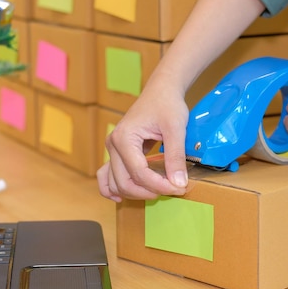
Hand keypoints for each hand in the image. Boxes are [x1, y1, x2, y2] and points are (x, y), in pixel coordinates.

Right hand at [97, 80, 189, 201]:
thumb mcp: (176, 129)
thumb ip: (176, 157)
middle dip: (148, 191)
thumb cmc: (167, 105)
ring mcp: (112, 149)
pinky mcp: (116, 152)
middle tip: (173, 190)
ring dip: (134, 193)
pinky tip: (123, 197)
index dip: (159, 185)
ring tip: (157, 192)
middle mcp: (112, 145)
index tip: (179, 188)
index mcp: (124, 138)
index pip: (139, 173)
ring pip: (115, 183)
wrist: (161, 91)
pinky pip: (107, 176)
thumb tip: (179, 183)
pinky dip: (113, 188)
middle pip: (124, 182)